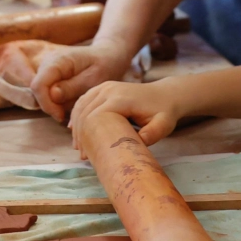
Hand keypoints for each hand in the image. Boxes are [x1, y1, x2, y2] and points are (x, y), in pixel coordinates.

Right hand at [30, 42, 135, 121]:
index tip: (61, 116)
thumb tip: (52, 95)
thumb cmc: (104, 66)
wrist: (107, 57)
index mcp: (57, 60)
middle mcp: (47, 63)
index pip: (38, 85)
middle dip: (53, 106)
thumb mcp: (94, 78)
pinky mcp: (49, 79)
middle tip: (74, 109)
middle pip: (37, 93)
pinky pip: (47, 96)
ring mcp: (46, 71)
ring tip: (77, 101)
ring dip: (58, 105)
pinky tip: (74, 100)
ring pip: (41, 96)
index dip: (46, 104)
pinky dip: (60, 103)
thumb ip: (72, 87)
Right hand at [68, 79, 183, 146]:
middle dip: (80, 134)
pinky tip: (74, 127)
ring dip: (77, 124)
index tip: (87, 154)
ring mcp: (105, 86)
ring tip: (78, 145)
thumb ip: (152, 134)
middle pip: (85, 112)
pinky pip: (85, 99)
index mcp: (120, 98)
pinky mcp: (104, 87)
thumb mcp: (163, 125)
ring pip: (82, 105)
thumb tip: (137, 143)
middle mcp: (109, 89)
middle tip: (81, 154)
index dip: (88, 136)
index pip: (94, 116)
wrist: (166, 94)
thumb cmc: (164, 112)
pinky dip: (78, 113)